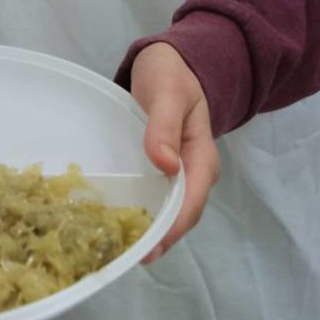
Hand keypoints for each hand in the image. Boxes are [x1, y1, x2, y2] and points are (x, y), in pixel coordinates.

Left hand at [128, 41, 219, 259]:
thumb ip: (165, 125)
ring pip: (168, 213)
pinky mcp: (162, 173)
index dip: (172, 229)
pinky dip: (141, 216)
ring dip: (149, 232)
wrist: (170, 63)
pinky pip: (155, 200)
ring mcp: (178, 175)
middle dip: (158, 239)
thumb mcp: (168, 91)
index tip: (148, 250)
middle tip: (125, 257)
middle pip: (180, 216)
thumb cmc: (171, 75)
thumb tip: (166, 165)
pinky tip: (118, 225)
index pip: (191, 202)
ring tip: (118, 250)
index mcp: (202, 157)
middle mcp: (194, 173)